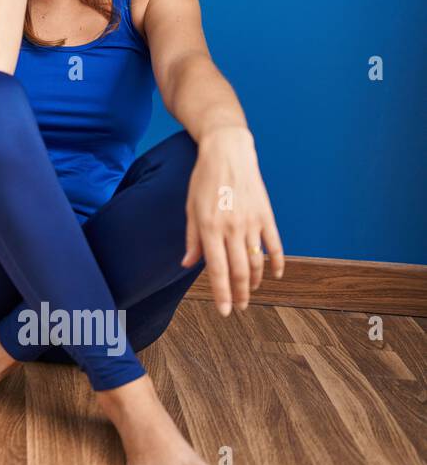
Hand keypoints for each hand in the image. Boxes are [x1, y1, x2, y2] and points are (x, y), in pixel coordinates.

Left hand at [182, 127, 284, 314]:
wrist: (228, 153)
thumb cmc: (204, 180)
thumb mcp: (190, 208)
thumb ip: (192, 239)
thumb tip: (188, 265)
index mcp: (209, 228)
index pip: (217, 270)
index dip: (221, 294)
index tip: (224, 311)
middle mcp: (232, 228)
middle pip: (240, 272)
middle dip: (239, 294)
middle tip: (238, 308)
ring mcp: (252, 222)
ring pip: (257, 262)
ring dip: (255, 282)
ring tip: (250, 292)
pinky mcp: (266, 215)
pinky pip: (275, 245)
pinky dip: (276, 262)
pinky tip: (274, 275)